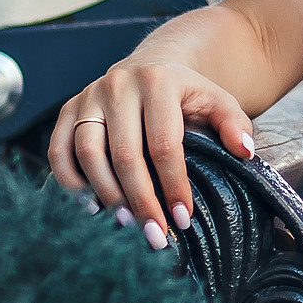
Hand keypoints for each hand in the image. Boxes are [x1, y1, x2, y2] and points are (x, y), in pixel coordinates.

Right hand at [48, 47, 256, 249]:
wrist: (151, 68)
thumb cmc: (186, 95)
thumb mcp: (218, 101)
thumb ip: (234, 123)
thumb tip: (244, 152)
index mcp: (158, 81)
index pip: (163, 144)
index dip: (173, 184)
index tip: (183, 219)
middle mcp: (117, 85)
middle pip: (124, 154)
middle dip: (140, 200)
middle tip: (154, 234)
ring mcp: (87, 97)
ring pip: (87, 153)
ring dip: (105, 194)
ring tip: (125, 224)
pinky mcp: (67, 110)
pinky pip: (58, 150)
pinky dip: (69, 181)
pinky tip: (91, 206)